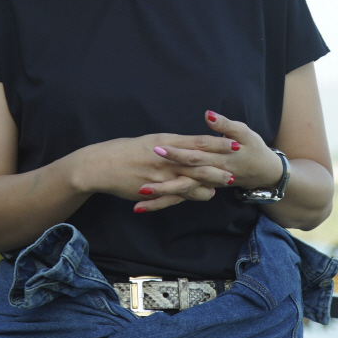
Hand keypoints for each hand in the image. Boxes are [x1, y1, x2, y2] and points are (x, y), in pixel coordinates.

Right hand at [79, 133, 234, 213]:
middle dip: (219, 165)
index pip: (197, 142)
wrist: (101, 165)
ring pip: (191, 179)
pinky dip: (192, 194)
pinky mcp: (153, 188)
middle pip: (199, 162)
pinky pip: (177, 193)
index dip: (217, 143)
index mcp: (166, 141)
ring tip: (224, 184)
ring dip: (209, 183)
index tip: (235, 143)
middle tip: (236, 167)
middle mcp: (166, 157)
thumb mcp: (151, 141)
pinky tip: (203, 195)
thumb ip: (171, 144)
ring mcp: (160, 174)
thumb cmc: (126, 150)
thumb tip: (188, 144)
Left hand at [152, 111, 283, 192]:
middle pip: (184, 176)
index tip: (158, 148)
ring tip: (139, 195)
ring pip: (180, 192)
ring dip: (160, 195)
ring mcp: (204, 183)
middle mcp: (210, 172)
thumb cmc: (254, 149)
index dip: (177, 152)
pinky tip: (141, 207)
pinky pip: (180, 199)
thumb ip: (226, 125)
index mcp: (218, 157)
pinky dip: (162, 204)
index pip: (194, 153)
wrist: (264, 172)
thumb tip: (209, 115)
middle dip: (162, 178)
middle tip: (139, 178)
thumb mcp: (245, 132)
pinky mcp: (200, 189)